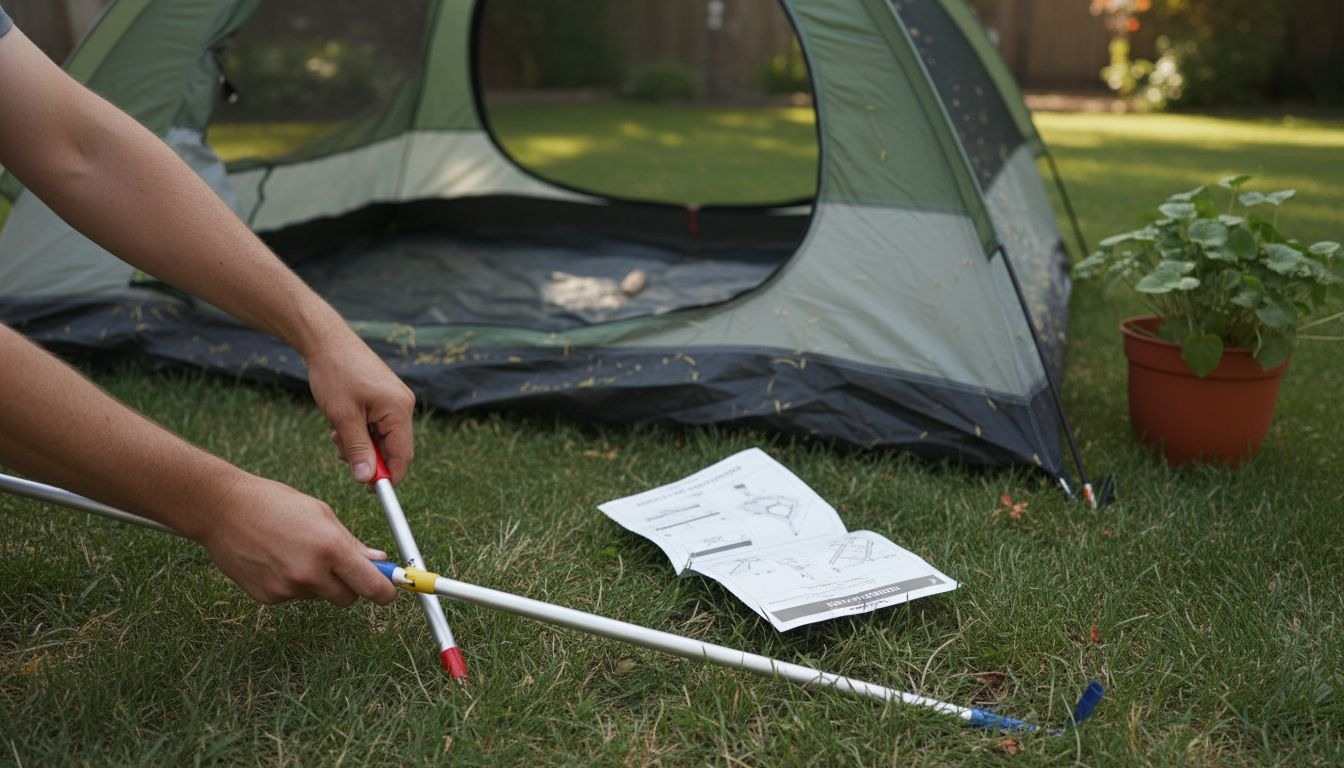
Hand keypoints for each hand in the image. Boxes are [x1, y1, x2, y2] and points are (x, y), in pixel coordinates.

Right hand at [194, 474, 398, 605]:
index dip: (386, 592)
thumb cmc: (275, 503)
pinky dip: (293, 582)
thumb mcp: (321, 514)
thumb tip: (379, 561)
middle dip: (353, 585)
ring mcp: (287, 589)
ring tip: (296, 550)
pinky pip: (294, 595)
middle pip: (349, 597)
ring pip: (320, 595)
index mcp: (330, 548)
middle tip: (341, 565)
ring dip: (319, 581)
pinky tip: (276, 559)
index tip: (390, 591)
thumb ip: (351, 543)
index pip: (372, 587)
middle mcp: (310, 573)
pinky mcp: (267, 597)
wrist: (222, 509)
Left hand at [304, 329, 414, 484]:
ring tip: (336, 432)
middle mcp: (403, 405)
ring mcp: (394, 400)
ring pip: (382, 437)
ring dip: (360, 443)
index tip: (368, 490)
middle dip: (368, 457)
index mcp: (399, 410)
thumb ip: (357, 450)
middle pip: (393, 448)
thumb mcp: (342, 417)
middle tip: (341, 452)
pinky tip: (341, 422)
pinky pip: (377, 424)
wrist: (326, 340)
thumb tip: (367, 480)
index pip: (403, 455)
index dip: (389, 477)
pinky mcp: (384, 396)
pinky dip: (359, 430)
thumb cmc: (335, 374)